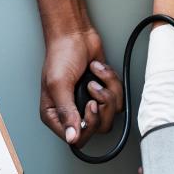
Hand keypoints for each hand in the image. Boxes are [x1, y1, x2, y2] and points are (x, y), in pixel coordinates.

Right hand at [39, 29, 122, 146]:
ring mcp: (89, 102)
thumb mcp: (58, 85)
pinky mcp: (103, 92)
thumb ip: (66, 113)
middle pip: (98, 128)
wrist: (75, 34)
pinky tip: (98, 70)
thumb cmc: (61, 55)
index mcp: (55, 115)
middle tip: (93, 88)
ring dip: (107, 90)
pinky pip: (118, 98)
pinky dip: (111, 81)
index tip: (90, 106)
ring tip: (93, 76)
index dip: (88, 125)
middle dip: (101, 106)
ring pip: (110, 114)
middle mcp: (72, 112)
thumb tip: (72, 137)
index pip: (77, 139)